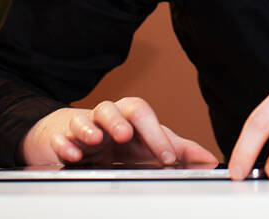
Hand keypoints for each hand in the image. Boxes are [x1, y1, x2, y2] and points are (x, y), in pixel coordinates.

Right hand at [19, 96, 218, 167]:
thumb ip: (178, 151)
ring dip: (89, 128)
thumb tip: (209, 160)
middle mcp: (107, 119)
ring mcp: (83, 127)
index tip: (169, 159)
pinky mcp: (60, 138)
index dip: (157, 136)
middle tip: (125, 135)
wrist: (72, 136)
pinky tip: (70, 153)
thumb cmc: (115, 139)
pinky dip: (64, 144)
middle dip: (119, 121)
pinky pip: (60, 137)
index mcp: (130, 119)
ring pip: (84, 118)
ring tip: (95, 140)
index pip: (145, 117)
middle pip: (114, 109)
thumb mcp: (146, 145)